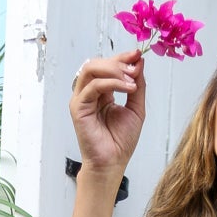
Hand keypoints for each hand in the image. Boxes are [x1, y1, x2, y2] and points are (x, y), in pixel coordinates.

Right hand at [70, 49, 146, 175]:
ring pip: (91, 69)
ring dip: (114, 70)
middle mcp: (89, 92)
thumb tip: (139, 61)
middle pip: (97, 63)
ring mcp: (82, 99)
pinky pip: (92, 86)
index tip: (138, 54)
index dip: (123, 58)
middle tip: (135, 67)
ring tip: (131, 79)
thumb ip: (138, 85)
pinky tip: (127, 88)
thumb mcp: (136, 108)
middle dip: (118, 62)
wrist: (112, 163)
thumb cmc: (121, 141)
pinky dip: (111, 83)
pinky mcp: (78, 107)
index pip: (108, 66)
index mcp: (102, 92)